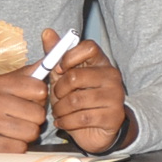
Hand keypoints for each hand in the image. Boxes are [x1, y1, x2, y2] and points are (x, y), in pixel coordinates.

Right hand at [0, 67, 48, 152]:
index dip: (39, 97)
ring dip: (25, 135)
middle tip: (19, 119)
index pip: (39, 88)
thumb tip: (49, 61)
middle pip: (39, 114)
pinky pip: (20, 149)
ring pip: (32, 133)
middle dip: (33, 119)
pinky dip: (16, 148)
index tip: (30, 100)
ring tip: (10, 131)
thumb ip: (23, 76)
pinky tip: (3, 142)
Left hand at [42, 28, 130, 151]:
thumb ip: (56, 55)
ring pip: (75, 100)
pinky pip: (81, 118)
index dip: (69, 57)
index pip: (88, 47)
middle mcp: (111, 76)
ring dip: (60, 109)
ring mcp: (115, 96)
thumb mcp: (65, 76)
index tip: (60, 69)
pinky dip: (66, 122)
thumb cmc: (79, 98)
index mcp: (101, 62)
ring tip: (59, 112)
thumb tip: (46, 31)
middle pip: (76, 76)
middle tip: (57, 97)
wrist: (99, 129)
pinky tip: (64, 122)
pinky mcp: (113, 116)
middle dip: (59, 90)